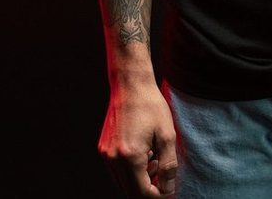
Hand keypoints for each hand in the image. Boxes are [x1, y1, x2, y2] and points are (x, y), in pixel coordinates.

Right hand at [99, 81, 178, 196]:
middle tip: (163, 176)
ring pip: (122, 182)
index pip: (141, 193)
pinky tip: (144, 154)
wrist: (130, 85)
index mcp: (130, 157)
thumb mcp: (167, 135)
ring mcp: (106, 154)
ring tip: (155, 161)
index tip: (168, 189)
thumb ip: (168, 165)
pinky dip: (130, 170)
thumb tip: (167, 188)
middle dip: (148, 189)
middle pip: (130, 191)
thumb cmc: (150, 106)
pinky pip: (117, 170)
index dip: (157, 195)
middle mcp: (113, 159)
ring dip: (139, 180)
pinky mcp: (103, 148)